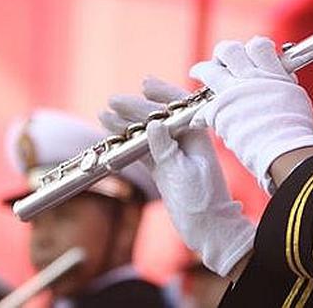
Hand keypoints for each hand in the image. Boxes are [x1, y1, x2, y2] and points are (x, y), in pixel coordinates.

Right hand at [100, 78, 254, 275]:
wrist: (208, 227)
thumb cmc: (202, 200)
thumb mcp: (182, 173)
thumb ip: (166, 149)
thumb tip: (153, 124)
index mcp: (198, 136)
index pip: (179, 107)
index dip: (162, 93)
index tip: (144, 84)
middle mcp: (186, 141)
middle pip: (159, 117)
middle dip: (136, 108)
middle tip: (113, 100)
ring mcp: (173, 153)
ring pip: (147, 133)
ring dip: (127, 124)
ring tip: (104, 114)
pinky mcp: (163, 168)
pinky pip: (143, 150)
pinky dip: (127, 143)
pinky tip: (112, 134)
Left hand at [189, 37, 312, 192]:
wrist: (287, 152)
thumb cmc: (296, 128)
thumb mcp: (295, 95)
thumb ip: (282, 81)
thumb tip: (278, 74)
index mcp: (272, 73)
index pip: (258, 45)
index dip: (253, 47)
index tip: (250, 55)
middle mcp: (250, 79)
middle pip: (229, 50)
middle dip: (223, 53)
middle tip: (220, 61)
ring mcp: (233, 95)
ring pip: (209, 70)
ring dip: (202, 70)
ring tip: (199, 72)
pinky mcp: (219, 113)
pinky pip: (203, 107)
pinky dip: (201, 113)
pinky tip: (200, 118)